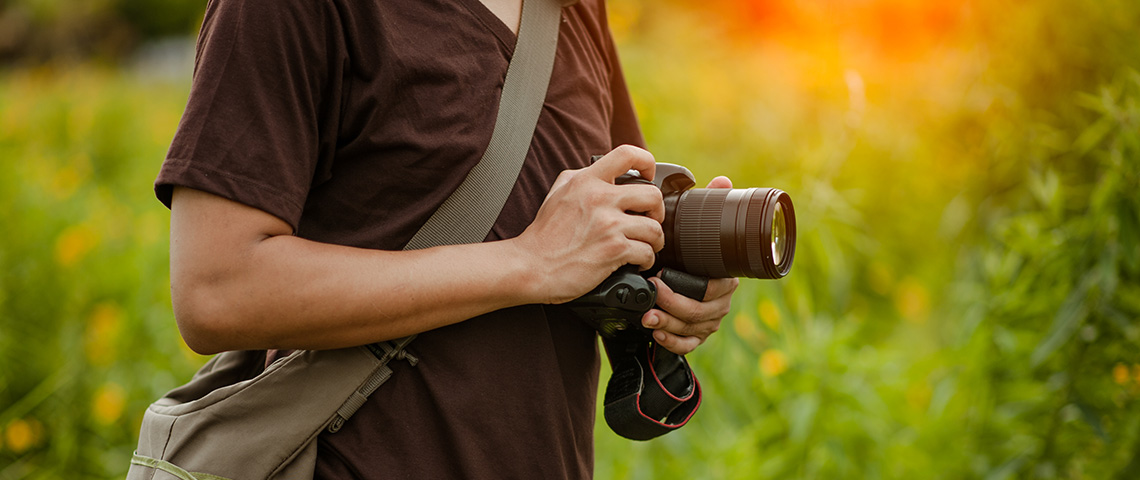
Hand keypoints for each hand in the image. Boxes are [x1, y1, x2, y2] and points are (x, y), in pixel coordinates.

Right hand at [514, 145, 665, 303]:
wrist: (530, 266)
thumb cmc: (543, 236)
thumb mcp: (557, 193)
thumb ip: (581, 178)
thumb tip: (604, 173)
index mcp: (586, 181)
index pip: (627, 154)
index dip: (647, 162)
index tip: (649, 176)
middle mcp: (599, 199)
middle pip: (653, 195)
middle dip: (657, 212)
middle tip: (649, 221)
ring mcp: (608, 225)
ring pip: (654, 228)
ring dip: (654, 241)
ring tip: (644, 246)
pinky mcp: (613, 250)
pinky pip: (647, 252)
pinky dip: (646, 260)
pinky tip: (636, 262)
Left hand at [640, 176, 738, 354]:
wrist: (671, 272)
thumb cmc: (685, 250)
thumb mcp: (693, 227)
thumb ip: (708, 206)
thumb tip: (722, 182)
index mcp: (725, 277)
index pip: (717, 289)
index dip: (693, 287)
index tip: (663, 276)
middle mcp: (720, 301)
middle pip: (702, 312)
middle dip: (674, 305)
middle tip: (652, 293)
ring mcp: (708, 320)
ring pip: (693, 329)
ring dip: (669, 324)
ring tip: (648, 316)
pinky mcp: (695, 336)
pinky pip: (688, 346)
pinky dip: (672, 342)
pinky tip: (657, 334)